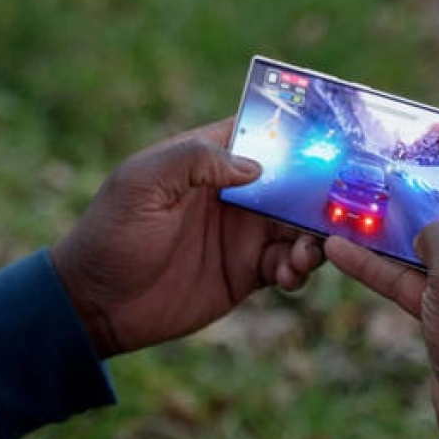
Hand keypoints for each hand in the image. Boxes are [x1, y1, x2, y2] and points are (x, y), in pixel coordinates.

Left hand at [51, 118, 323, 358]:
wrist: (97, 305)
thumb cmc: (111, 235)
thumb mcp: (141, 184)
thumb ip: (194, 161)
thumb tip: (256, 167)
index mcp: (207, 161)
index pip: (259, 134)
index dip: (295, 133)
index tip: (331, 140)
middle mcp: (233, 193)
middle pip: (292, 182)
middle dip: (319, 191)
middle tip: (342, 206)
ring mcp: (243, 233)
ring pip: (298, 225)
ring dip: (314, 235)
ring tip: (306, 252)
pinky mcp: (248, 271)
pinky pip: (288, 264)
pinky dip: (299, 267)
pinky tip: (288, 275)